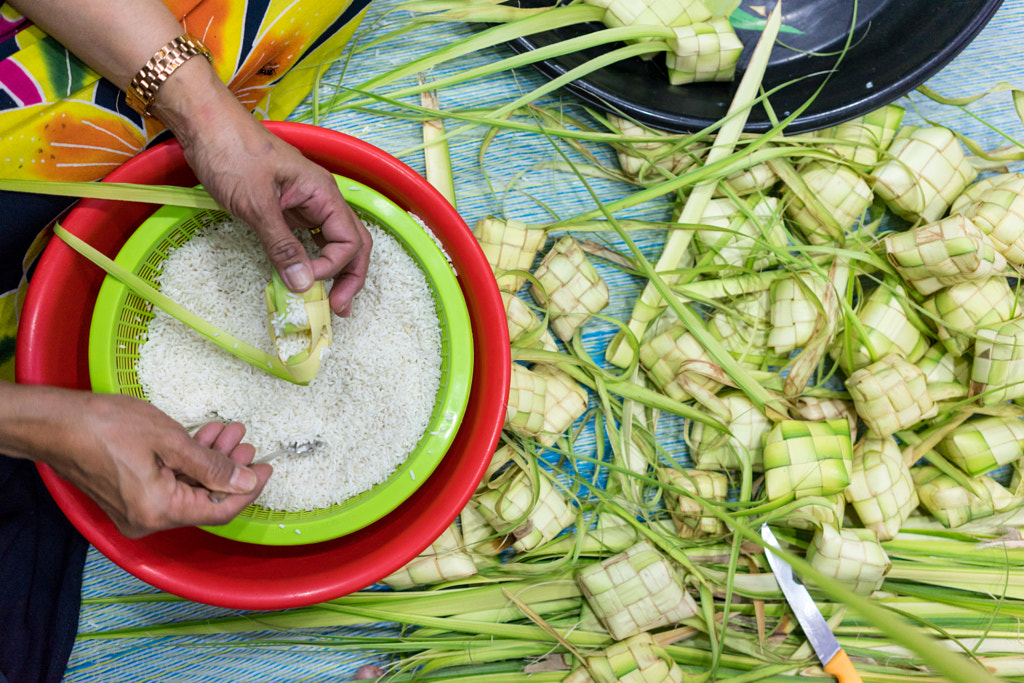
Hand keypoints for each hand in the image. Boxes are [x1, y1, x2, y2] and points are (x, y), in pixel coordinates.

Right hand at [1, 385, 271, 537]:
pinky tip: (203, 438)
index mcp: (160, 511)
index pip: (219, 510)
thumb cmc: (106, 427)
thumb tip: (245, 482)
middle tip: (245, 442)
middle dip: (229, 469)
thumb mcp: (170, 440)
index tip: (267, 468)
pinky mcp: (129, 499)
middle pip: (204, 500)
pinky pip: (169, 485)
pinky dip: (188, 464)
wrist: (54, 424)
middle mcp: (148, 520)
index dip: (248, 490)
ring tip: (228, 432)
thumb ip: (211, 465)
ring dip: (209, 462)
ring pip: (188, 489)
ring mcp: (136, 512)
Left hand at [151, 60, 372, 315]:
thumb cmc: (232, 153)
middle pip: (353, 242)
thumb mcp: (256, 204)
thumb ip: (282, 245)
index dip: (332, 267)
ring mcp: (304, 203)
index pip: (349, 240)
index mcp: (324, 193)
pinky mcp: (285, 208)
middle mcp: (321, 199)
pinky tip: (301, 275)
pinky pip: (307, 238)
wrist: (204, 124)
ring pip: (332, 242)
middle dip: (350, 276)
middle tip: (339, 308)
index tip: (305, 281)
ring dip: (334, 271)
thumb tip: (303, 285)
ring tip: (328, 300)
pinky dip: (309, 259)